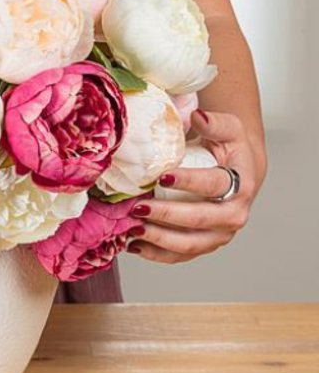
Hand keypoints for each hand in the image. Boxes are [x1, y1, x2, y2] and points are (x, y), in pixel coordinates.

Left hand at [125, 109, 263, 263]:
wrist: (238, 173)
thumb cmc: (229, 149)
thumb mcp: (227, 129)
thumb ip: (213, 122)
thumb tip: (196, 116)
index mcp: (241, 185)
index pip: (214, 184)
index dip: (189, 182)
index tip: (162, 176)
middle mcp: (233, 215)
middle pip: (199, 219)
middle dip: (166, 215)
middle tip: (137, 206)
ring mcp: (219, 235)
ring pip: (189, 244)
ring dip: (158, 239)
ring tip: (131, 228)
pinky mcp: (203, 245)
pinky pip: (179, 256)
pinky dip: (156, 254)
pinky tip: (133, 245)